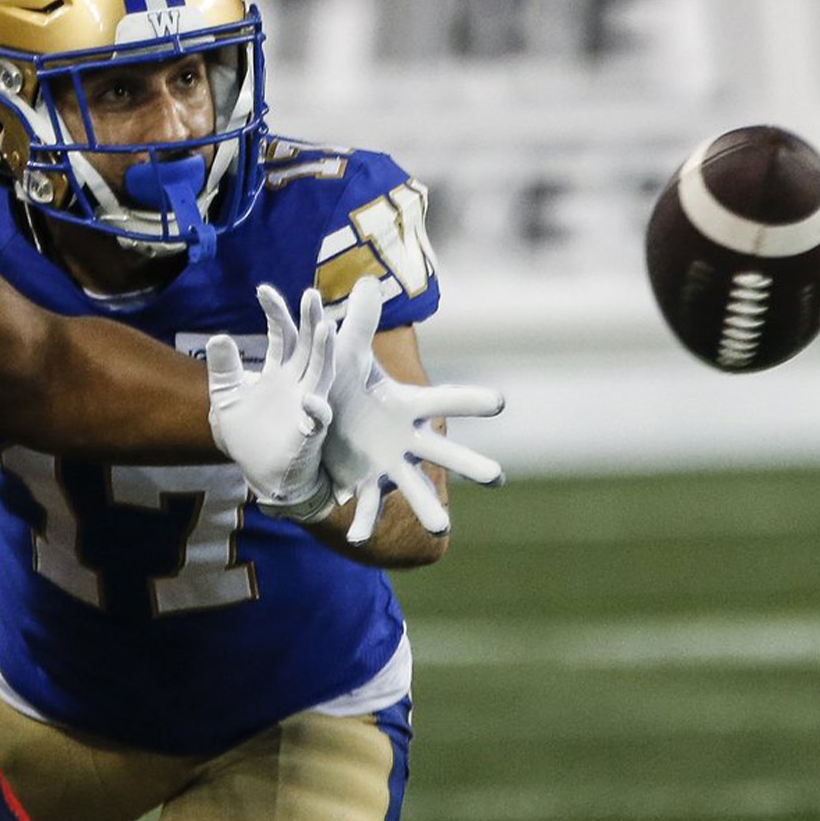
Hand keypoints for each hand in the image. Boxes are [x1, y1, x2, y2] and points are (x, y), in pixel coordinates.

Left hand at [205, 285, 337, 522]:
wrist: (258, 472)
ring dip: (324, 353)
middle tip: (311, 295)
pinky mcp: (309, 434)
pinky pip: (316, 420)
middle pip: (308, 346)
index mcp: (278, 372)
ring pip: (321, 374)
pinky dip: (315, 410)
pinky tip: (310, 400)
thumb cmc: (247, 435)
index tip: (262, 290)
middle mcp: (298, 384)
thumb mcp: (226, 398)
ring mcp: (307, 406)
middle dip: (311, 321)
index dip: (275, 312)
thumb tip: (218, 336)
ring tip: (326, 328)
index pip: (282, 335)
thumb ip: (224, 368)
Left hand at [325, 279, 504, 540]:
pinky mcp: (362, 481)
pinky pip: (366, 505)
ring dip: (429, 507)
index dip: (472, 400)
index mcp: (406, 405)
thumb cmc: (340, 381)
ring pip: (414, 487)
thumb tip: (367, 280)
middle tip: (498, 478)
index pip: (445, 400)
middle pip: (444, 450)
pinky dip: (364, 522)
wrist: (318, 415)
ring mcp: (387, 463)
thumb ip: (357, 320)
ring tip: (442, 530)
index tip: (502, 402)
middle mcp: (405, 439)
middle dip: (470, 463)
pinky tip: (358, 540)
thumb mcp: (345, 351)